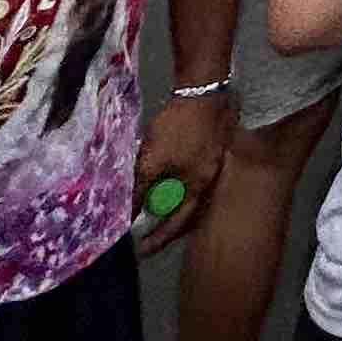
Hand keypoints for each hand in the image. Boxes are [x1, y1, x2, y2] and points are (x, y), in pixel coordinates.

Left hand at [134, 90, 228, 249]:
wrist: (203, 89)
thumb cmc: (179, 127)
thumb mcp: (153, 160)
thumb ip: (140, 189)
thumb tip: (128, 215)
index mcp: (199, 186)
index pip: (178, 222)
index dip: (159, 238)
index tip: (142, 251)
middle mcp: (210, 179)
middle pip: (189, 211)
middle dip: (168, 224)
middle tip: (149, 234)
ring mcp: (214, 162)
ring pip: (191, 193)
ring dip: (173, 203)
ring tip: (154, 208)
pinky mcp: (211, 147)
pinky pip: (193, 177)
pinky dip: (179, 185)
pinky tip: (168, 179)